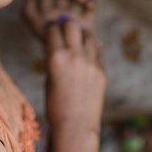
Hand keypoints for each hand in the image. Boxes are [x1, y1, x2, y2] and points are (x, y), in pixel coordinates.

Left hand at [23, 0, 96, 41]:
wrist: (64, 56)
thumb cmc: (46, 37)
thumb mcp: (34, 23)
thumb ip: (28, 10)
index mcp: (49, 4)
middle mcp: (62, 5)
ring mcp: (75, 10)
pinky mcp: (87, 16)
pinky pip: (91, 5)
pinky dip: (91, 2)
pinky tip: (89, 5)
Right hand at [44, 18, 105, 134]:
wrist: (75, 125)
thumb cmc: (55, 104)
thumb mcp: (49, 77)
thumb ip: (55, 58)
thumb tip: (59, 43)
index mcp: (56, 57)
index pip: (54, 30)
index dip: (51, 29)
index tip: (51, 31)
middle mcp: (74, 56)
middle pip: (72, 25)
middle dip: (67, 26)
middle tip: (64, 32)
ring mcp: (91, 62)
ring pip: (88, 34)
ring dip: (81, 35)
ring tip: (77, 41)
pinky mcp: (102, 70)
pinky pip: (98, 51)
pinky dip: (92, 48)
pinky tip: (87, 53)